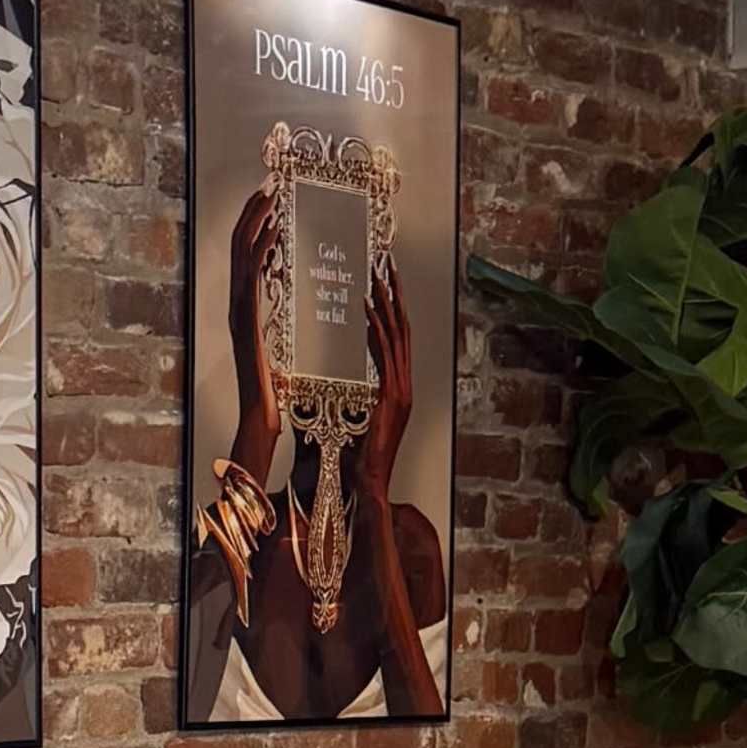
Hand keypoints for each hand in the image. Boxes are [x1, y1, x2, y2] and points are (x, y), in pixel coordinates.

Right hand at [225, 185, 284, 483]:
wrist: (258, 419)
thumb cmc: (269, 396)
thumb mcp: (275, 359)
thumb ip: (274, 344)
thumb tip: (282, 339)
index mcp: (244, 312)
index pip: (244, 258)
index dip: (253, 226)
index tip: (269, 202)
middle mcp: (236, 305)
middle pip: (237, 246)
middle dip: (252, 211)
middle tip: (268, 184)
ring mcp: (238, 310)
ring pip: (241, 252)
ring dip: (256, 219)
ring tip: (271, 193)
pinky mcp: (247, 318)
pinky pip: (252, 274)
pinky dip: (262, 246)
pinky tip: (276, 228)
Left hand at [353, 245, 413, 511]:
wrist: (367, 483)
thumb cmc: (357, 458)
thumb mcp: (356, 419)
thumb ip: (354, 398)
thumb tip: (341, 384)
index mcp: (397, 389)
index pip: (397, 339)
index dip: (392, 308)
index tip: (384, 282)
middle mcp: (405, 386)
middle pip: (403, 330)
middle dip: (395, 295)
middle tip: (386, 264)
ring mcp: (402, 391)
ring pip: (397, 337)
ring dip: (387, 303)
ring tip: (377, 275)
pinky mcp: (392, 398)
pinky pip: (386, 355)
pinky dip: (377, 330)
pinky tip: (368, 308)